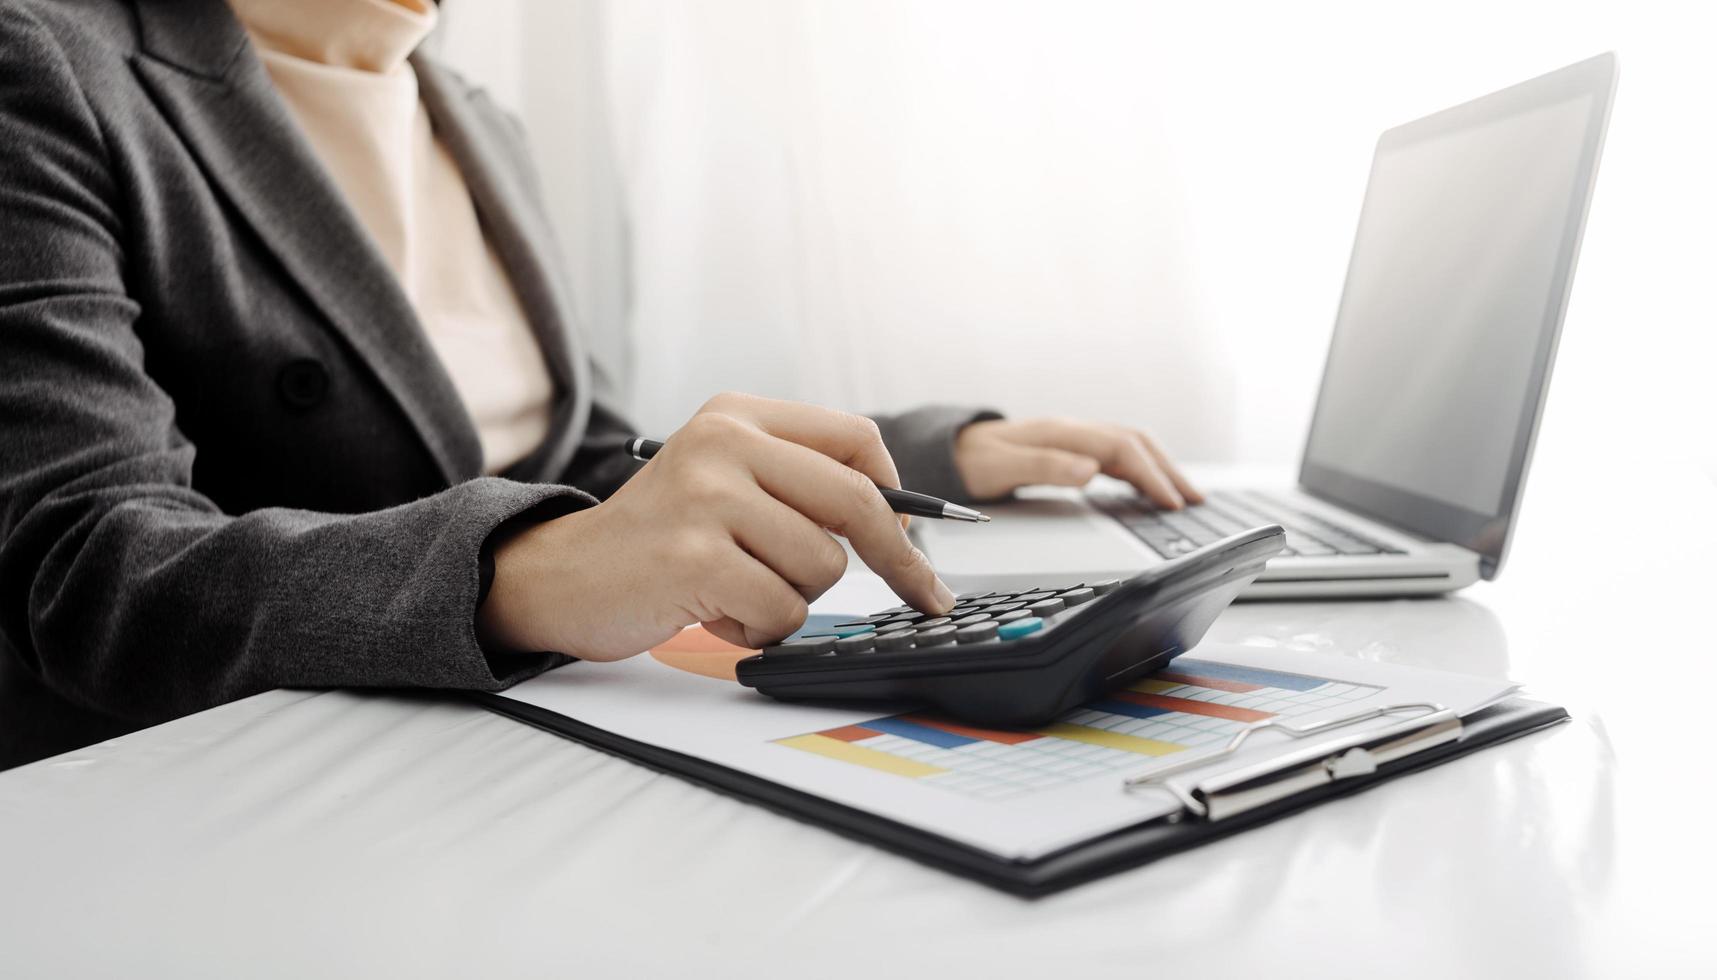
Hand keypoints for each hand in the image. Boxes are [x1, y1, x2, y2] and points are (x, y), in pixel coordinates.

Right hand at [477, 393, 955, 659]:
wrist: (561, 576)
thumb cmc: (658, 538)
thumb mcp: (721, 478)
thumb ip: (795, 481)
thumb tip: (901, 520)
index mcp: (737, 417)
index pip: (856, 440)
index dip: (898, 495)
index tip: (915, 536)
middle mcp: (723, 444)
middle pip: (857, 503)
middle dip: (898, 560)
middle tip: (923, 594)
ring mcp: (707, 499)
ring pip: (822, 567)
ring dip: (793, 598)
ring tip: (737, 590)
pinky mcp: (695, 559)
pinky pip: (782, 610)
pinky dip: (758, 628)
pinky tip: (713, 612)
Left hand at [953, 417, 1201, 507]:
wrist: (949, 450)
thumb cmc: (971, 461)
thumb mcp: (1000, 468)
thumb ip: (1044, 467)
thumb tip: (1090, 470)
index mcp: (1062, 434)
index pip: (1121, 449)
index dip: (1150, 475)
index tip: (1171, 502)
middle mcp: (1073, 432)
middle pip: (1134, 443)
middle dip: (1168, 470)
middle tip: (1195, 501)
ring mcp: (1073, 439)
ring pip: (1129, 447)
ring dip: (1160, 468)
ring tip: (1184, 496)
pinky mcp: (1070, 450)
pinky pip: (1116, 455)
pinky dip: (1140, 470)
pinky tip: (1148, 489)